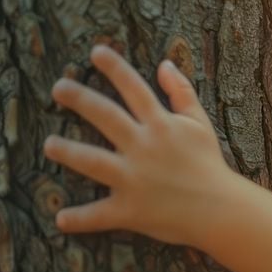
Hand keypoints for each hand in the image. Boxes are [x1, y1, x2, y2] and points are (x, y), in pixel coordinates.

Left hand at [44, 45, 228, 246]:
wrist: (221, 209)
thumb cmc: (209, 164)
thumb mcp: (200, 124)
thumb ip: (182, 93)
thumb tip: (164, 64)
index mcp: (161, 125)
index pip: (134, 88)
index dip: (114, 67)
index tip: (95, 52)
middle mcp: (144, 147)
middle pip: (105, 116)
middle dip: (79, 98)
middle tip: (58, 87)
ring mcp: (134, 179)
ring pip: (92, 161)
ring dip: (68, 151)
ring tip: (49, 144)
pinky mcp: (131, 209)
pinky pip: (100, 214)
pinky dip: (80, 219)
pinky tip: (61, 219)